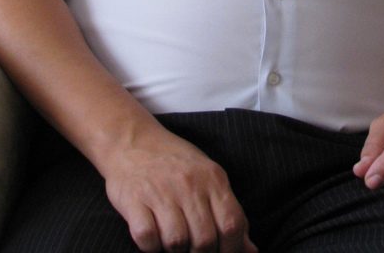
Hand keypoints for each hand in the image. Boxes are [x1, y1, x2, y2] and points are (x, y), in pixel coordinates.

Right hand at [103, 122, 256, 252]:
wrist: (133, 141)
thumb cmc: (175, 162)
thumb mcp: (208, 177)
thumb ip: (229, 212)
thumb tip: (250, 250)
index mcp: (213, 178)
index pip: (232, 224)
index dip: (232, 250)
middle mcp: (189, 184)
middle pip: (205, 240)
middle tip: (194, 249)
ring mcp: (160, 192)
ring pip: (177, 243)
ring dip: (175, 250)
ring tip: (173, 239)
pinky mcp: (134, 201)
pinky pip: (147, 238)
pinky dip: (150, 246)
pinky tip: (153, 234)